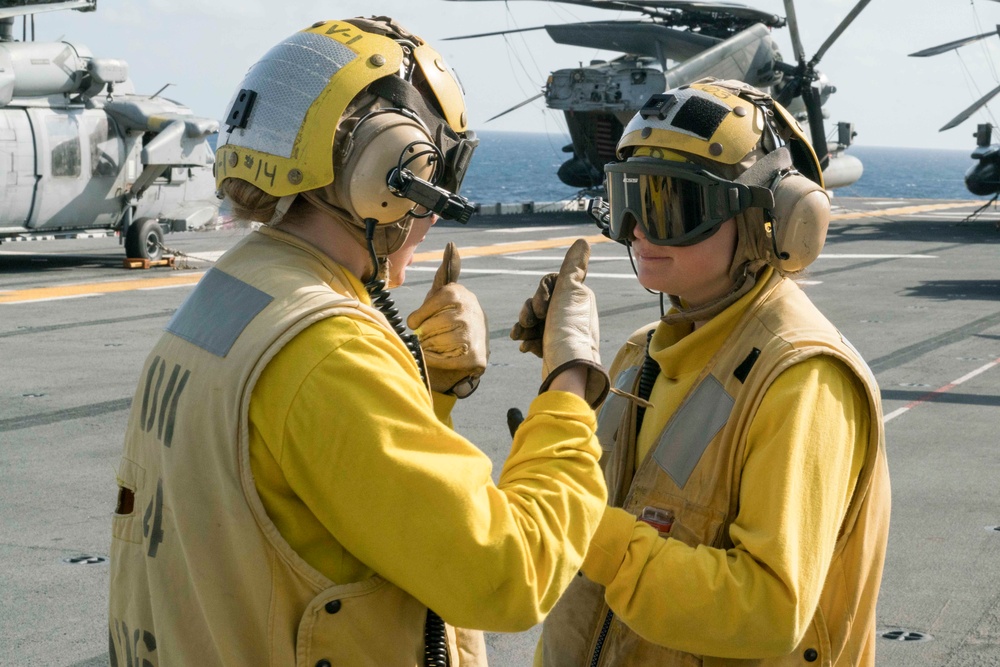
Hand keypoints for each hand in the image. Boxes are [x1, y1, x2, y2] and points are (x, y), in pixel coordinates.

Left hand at [407, 242, 488, 396]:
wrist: (471, 350)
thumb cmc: (449, 318)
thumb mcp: (444, 295)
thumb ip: (445, 272)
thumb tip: (452, 245)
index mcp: (459, 293)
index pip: (432, 303)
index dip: (421, 315)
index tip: (418, 321)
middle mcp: (470, 311)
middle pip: (428, 327)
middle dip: (425, 334)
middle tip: (435, 334)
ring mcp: (474, 334)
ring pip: (433, 344)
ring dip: (429, 348)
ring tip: (441, 344)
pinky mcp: (476, 357)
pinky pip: (440, 360)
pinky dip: (435, 361)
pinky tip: (444, 356)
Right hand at [509, 238, 608, 407]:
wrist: (566, 367)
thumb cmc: (568, 329)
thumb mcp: (570, 291)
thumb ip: (573, 266)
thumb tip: (583, 241)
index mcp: (578, 298)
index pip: (550, 285)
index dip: (540, 294)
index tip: (542, 307)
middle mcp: (572, 313)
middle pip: (540, 303)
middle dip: (529, 312)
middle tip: (530, 322)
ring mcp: (562, 332)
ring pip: (534, 321)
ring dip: (524, 326)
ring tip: (521, 336)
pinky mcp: (553, 348)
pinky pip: (534, 338)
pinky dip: (527, 340)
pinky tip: (524, 346)